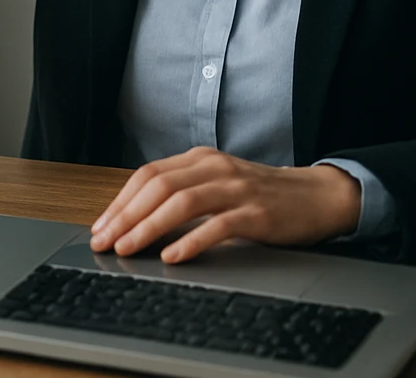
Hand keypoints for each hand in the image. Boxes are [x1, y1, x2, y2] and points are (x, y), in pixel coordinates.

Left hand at [88, 146, 361, 263]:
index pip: (147, 175)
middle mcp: (214, 167)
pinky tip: (172, 256)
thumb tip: (134, 222)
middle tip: (105, 242)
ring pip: (181, 202)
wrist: (315, 196)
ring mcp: (236, 188)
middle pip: (158, 186)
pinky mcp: (256, 213)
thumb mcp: (217, 185)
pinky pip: (217, 225)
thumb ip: (182, 194)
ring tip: (128, 248)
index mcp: (199, 159)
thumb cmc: (260, 195)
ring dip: (149, 227)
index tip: (100, 228)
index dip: (119, 202)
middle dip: (125, 216)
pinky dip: (190, 241)